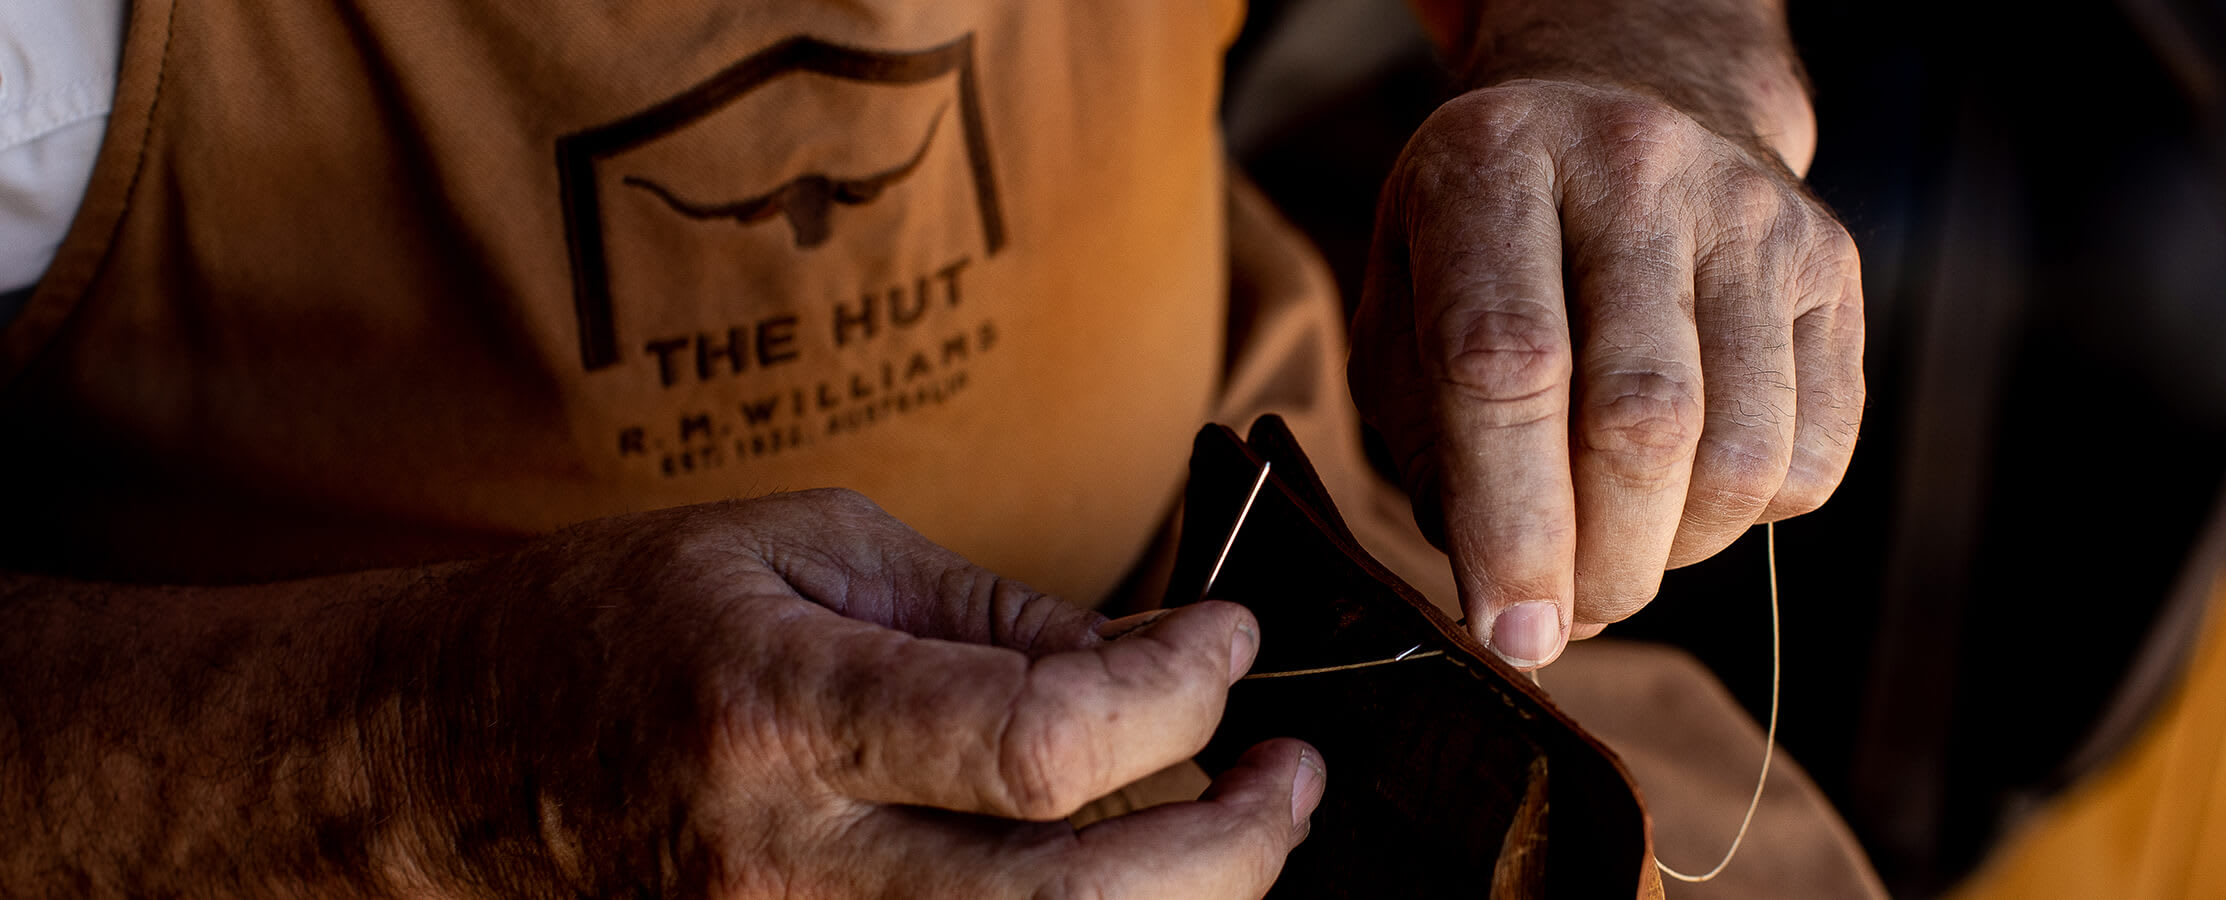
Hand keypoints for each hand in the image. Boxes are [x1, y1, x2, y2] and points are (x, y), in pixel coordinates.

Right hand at [405, 489, 1321, 896]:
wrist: (439, 770)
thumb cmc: (611, 633)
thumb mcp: (797, 553)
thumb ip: (985, 615)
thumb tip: (1153, 657)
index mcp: (783, 711)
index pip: (1043, 741)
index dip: (1180, 692)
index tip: (1233, 640)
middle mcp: (791, 865)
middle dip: (1234, 842)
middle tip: (1291, 771)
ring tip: (1241, 826)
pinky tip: (1127, 883)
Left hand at [1352, 78, 1864, 667]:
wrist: (1631, 97)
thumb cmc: (1490, 240)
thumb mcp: (1403, 305)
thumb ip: (1431, 447)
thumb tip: (1513, 602)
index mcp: (1493, 165)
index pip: (1505, 365)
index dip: (1510, 525)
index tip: (1511, 633)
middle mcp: (1633, 167)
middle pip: (1640, 421)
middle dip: (1602, 565)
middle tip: (1565, 615)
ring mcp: (1748, 211)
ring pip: (1738, 453)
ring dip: (1674, 553)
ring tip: (1622, 548)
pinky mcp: (1830, 263)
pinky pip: (1812, 455)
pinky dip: (1746, 518)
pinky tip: (1688, 488)